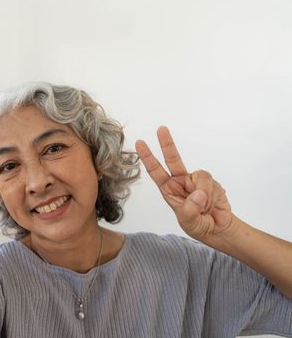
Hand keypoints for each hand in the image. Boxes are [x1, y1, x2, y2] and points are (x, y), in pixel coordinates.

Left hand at [135, 126, 233, 240]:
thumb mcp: (188, 222)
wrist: (218, 229)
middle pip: (173, 159)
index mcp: (169, 189)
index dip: (147, 157)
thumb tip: (197, 193)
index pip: (155, 171)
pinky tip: (211, 204)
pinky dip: (211, 194)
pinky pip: (210, 182)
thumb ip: (190, 209)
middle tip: (161, 128)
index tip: (140, 143)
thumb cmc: (198, 225)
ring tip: (204, 207)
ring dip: (203, 193)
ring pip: (199, 175)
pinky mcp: (211, 182)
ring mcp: (196, 180)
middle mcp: (181, 181)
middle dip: (167, 144)